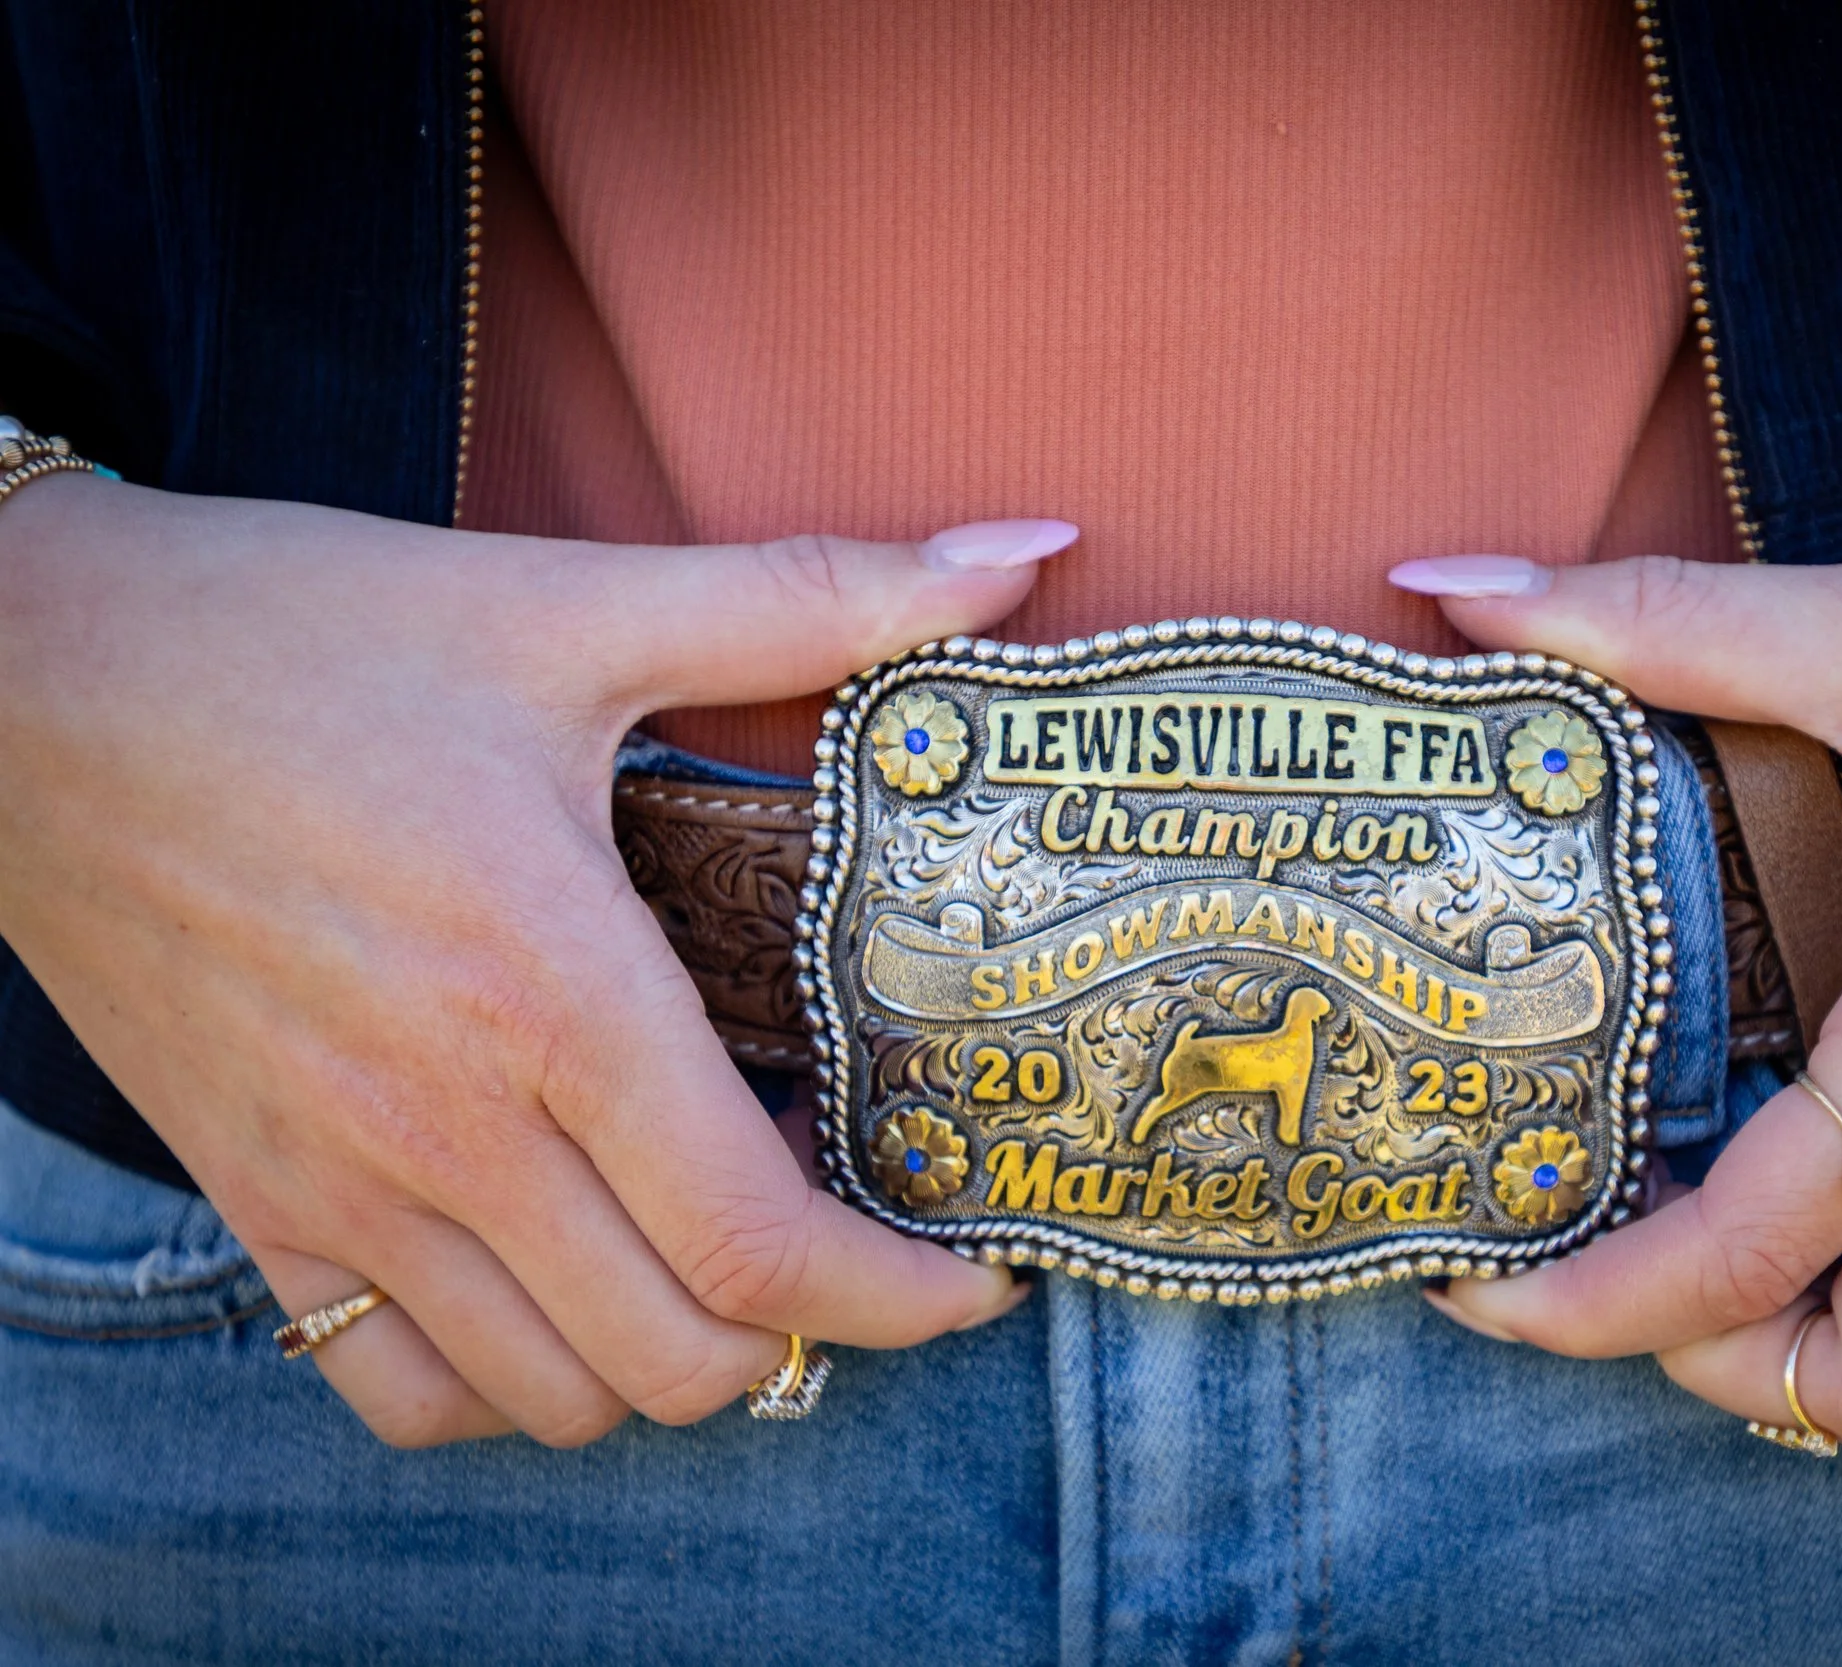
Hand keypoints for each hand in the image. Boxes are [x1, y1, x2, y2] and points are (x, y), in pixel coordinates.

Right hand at [0, 474, 1074, 1445]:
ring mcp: (338, 1186)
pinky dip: (511, 1387)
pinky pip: (400, 1395)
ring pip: (554, 1398)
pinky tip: (567, 1280)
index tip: (979, 1285)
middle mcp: (447, 1124)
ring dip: (675, 1360)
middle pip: (682, 1353)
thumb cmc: (295, 637)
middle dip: (819, 1337)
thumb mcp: (565, 605)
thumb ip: (814, 600)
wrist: (24, 679)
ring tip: (728, 1257)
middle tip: (872, 1250)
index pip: (760, 1244)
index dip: (903, 1303)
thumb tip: (1026, 549)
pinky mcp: (257, 1203)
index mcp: (550, 988)